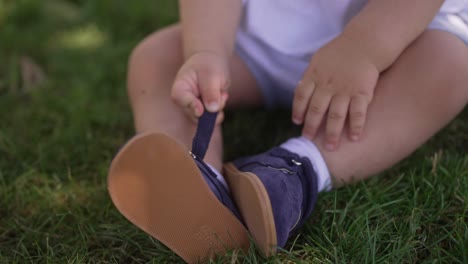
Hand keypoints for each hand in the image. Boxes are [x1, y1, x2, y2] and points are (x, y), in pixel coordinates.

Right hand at [171, 51, 229, 122]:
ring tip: (222, 93)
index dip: (191, 105)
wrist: (211, 62)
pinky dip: (219, 110)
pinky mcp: (202, 111)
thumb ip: (211, 91)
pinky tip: (222, 97)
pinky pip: (211, 118)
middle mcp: (184, 99)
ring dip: (217, 109)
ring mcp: (192, 107)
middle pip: (193, 113)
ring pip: (204, 118)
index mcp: (180, 86)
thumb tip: (212, 110)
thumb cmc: (209, 64)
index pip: (179, 98)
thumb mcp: (212, 74)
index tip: (201, 111)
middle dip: (210, 110)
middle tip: (222, 96)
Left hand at [292, 35, 378, 150]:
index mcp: (315, 75)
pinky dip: (356, 126)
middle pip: (316, 109)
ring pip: (336, 115)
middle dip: (311, 126)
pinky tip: (355, 138)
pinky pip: (358, 112)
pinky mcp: (362, 92)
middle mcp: (328, 84)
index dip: (298, 110)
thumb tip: (298, 88)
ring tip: (331, 147)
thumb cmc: (341, 52)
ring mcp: (345, 89)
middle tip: (308, 140)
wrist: (365, 42)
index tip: (297, 122)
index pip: (301, 95)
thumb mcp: (319, 59)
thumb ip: (310, 75)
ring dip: (332, 133)